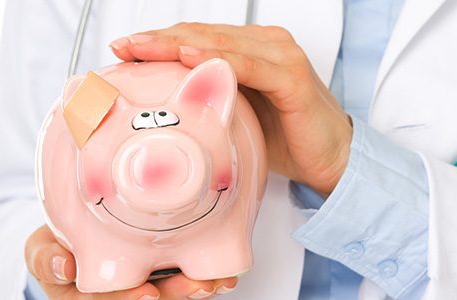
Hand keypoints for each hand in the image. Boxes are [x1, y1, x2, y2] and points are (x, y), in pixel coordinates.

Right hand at [25, 225, 236, 298]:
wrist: (73, 235)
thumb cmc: (57, 244)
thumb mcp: (40, 249)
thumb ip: (46, 257)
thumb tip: (62, 266)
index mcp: (83, 297)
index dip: (129, 297)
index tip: (150, 294)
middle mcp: (116, 297)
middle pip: (147, 298)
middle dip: (174, 294)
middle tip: (198, 286)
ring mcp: (141, 289)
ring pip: (170, 294)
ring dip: (194, 289)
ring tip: (216, 282)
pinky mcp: (163, 279)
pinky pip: (185, 282)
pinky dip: (206, 279)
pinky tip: (225, 278)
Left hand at [109, 23, 352, 194]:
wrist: (333, 160)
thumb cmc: (288, 140)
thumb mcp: (237, 116)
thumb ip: (208, 100)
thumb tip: (162, 109)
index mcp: (254, 49)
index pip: (199, 36)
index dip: (161, 40)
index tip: (125, 49)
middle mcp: (268, 45)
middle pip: (204, 34)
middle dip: (160, 39)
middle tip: (124, 46)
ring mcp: (282, 57)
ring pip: (221, 45)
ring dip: (177, 45)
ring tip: (142, 48)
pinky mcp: (292, 78)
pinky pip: (248, 66)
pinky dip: (217, 62)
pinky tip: (188, 58)